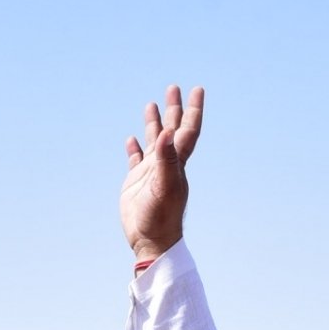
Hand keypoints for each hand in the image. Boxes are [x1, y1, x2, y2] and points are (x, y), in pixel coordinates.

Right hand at [120, 85, 203, 262]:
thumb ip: (166, 159)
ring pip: (153, 142)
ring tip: (151, 105)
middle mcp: (165, 163)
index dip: (193, 110)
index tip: (197, 89)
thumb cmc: (160, 217)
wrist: (150, 241)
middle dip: (174, 109)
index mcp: (176, 162)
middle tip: (173, 88)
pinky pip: (136, 160)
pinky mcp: (136, 183)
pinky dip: (135, 149)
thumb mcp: (164, 186)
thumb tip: (166, 133)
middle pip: (172, 130)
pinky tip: (131, 140)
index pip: (187, 131)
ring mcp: (151, 173)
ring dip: (154, 124)